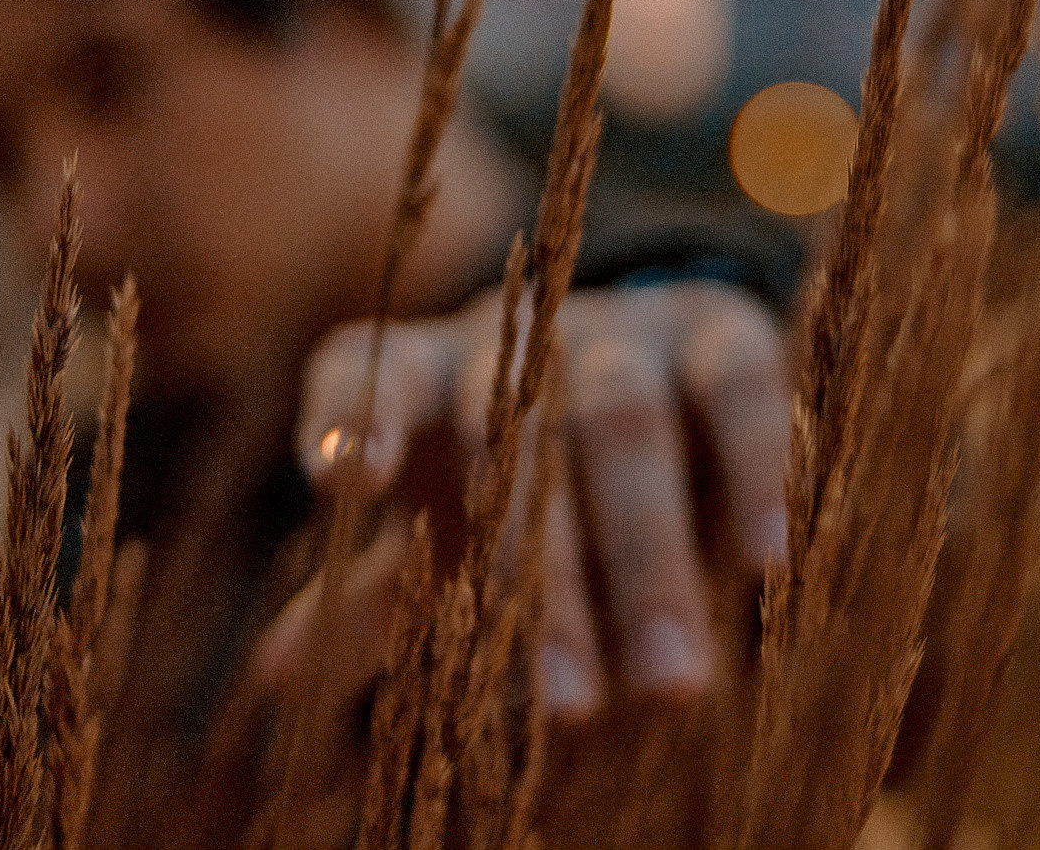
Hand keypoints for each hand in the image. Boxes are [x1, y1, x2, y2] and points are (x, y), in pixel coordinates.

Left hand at [259, 279, 791, 719]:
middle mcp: (515, 339)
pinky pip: (739, 388)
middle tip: (570, 709)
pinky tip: (765, 564)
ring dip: (648, 557)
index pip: (372, 373)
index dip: (353, 416)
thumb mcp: (445, 529)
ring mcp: (620, 330)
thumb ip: (374, 597)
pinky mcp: (720, 332)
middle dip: (542, 578)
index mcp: (426, 377)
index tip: (340, 481)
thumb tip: (274, 680)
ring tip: (673, 683)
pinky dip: (755, 471)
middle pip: (513, 439)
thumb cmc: (514, 473)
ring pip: (622, 423)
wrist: (657, 368)